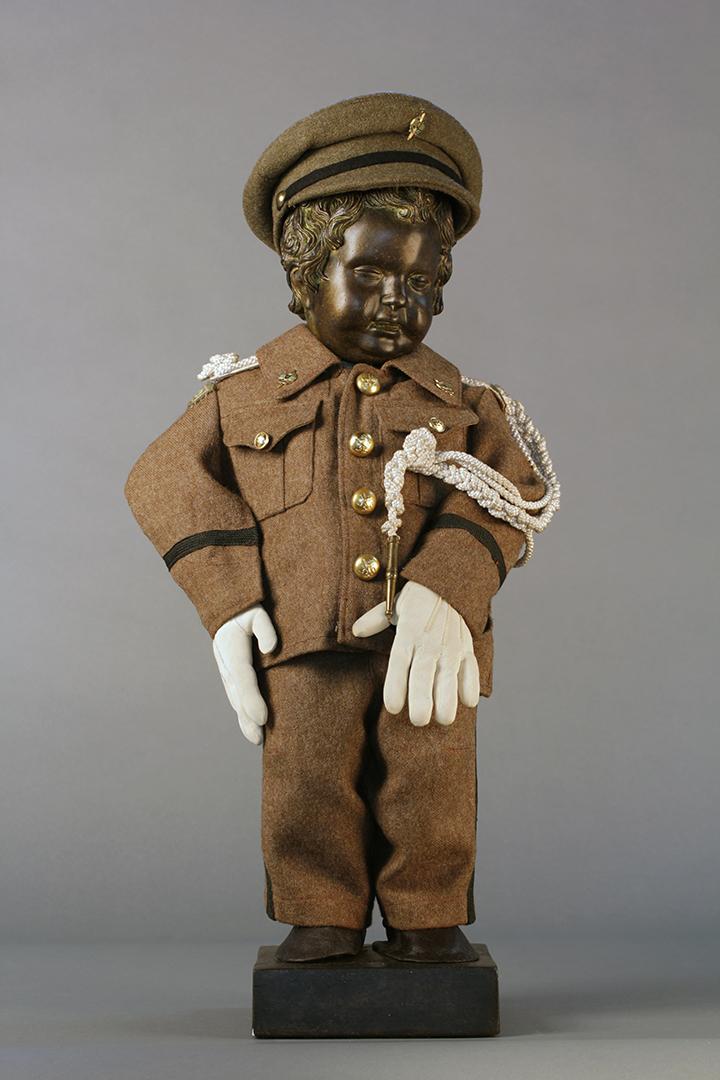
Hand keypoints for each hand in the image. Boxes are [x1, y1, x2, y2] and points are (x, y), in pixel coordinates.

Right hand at [212, 605, 277, 744]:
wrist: (228, 609)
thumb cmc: (247, 609)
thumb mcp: (255, 611)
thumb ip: (264, 627)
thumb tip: (271, 649)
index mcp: (232, 649)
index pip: (244, 678)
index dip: (252, 700)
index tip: (262, 718)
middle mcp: (227, 664)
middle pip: (237, 695)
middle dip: (247, 718)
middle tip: (259, 739)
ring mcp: (227, 672)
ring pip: (236, 700)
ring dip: (245, 720)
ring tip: (257, 739)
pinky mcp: (232, 676)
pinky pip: (238, 698)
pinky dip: (244, 714)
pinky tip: (254, 727)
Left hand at [351, 581, 479, 725]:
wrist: (450, 582)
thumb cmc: (417, 598)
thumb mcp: (393, 604)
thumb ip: (375, 620)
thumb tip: (355, 631)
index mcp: (408, 632)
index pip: (400, 661)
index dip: (396, 685)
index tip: (393, 707)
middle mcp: (429, 642)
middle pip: (424, 674)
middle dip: (422, 698)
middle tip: (419, 720)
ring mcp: (450, 646)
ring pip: (449, 675)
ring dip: (448, 697)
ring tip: (444, 719)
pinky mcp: (466, 647)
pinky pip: (470, 667)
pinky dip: (471, 683)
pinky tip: (468, 702)